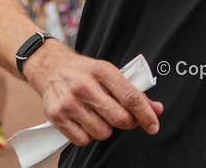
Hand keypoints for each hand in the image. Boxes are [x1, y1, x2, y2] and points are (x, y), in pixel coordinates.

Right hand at [24, 39, 163, 145]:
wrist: (50, 67)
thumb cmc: (83, 71)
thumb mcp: (109, 73)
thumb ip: (133, 92)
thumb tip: (155, 109)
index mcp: (102, 71)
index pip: (130, 96)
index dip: (145, 114)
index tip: (153, 124)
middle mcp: (84, 86)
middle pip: (119, 118)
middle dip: (128, 122)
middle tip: (124, 117)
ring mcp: (69, 102)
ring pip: (103, 132)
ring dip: (107, 128)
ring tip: (99, 115)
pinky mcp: (57, 117)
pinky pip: (84, 140)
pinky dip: (89, 135)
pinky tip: (86, 121)